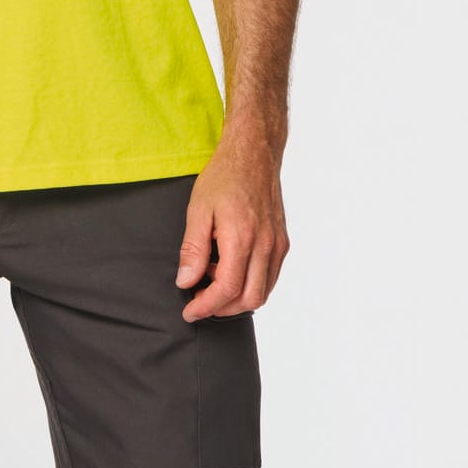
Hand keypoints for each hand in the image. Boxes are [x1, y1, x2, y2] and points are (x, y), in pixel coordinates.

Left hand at [176, 132, 290, 320]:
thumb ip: (192, 249)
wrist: (253, 155)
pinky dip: (250, 285)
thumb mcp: (197, 210)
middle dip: (221, 309)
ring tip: (211, 281)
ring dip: (236, 298)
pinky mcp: (282, 243)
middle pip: (249, 299)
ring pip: (262, 292)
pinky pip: (269, 277)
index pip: (226, 289)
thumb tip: (186, 281)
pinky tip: (228, 270)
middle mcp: (266, 245)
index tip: (189, 311)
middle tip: (199, 302)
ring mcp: (277, 245)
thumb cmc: (224, 178)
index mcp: (242, 238)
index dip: (206, 306)